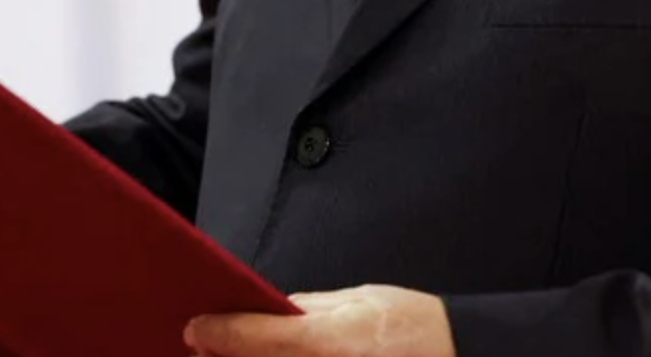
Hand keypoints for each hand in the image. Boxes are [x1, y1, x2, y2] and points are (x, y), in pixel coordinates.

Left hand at [184, 285, 454, 356]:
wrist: (455, 354)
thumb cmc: (412, 325)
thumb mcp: (358, 300)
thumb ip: (308, 308)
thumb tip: (268, 309)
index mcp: (323, 340)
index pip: (251, 337)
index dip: (215, 332)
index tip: (195, 328)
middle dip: (222, 356)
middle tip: (203, 344)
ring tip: (229, 354)